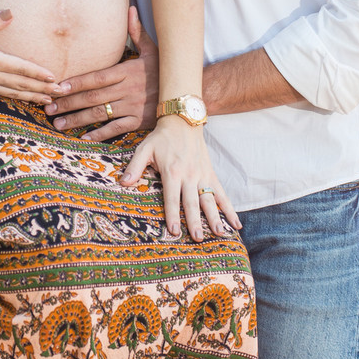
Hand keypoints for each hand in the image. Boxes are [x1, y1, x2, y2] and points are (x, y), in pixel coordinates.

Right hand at [0, 10, 59, 101]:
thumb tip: (10, 13)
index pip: (20, 68)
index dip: (39, 74)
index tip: (55, 78)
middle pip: (21, 84)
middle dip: (43, 89)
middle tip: (62, 94)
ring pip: (12, 92)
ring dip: (31, 97)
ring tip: (47, 102)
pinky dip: (13, 98)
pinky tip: (20, 99)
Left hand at [46, 7, 158, 139]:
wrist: (187, 93)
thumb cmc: (166, 70)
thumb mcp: (154, 49)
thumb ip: (137, 32)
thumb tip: (130, 9)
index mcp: (127, 71)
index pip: (97, 77)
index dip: (77, 82)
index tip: (59, 87)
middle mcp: (127, 89)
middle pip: (93, 97)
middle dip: (69, 102)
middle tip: (49, 107)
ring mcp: (132, 107)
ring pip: (100, 114)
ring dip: (78, 119)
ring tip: (58, 124)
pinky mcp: (139, 121)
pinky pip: (116, 129)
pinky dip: (100, 134)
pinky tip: (83, 138)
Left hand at [119, 117, 241, 240]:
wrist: (184, 121)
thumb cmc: (162, 137)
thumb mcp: (145, 148)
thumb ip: (135, 166)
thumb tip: (123, 182)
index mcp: (172, 171)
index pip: (172, 198)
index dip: (173, 215)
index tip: (174, 231)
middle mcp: (189, 175)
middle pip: (192, 202)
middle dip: (195, 221)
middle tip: (197, 238)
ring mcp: (202, 175)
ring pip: (210, 199)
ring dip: (215, 217)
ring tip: (219, 233)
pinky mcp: (211, 174)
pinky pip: (222, 193)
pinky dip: (229, 208)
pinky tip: (235, 223)